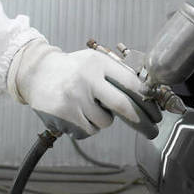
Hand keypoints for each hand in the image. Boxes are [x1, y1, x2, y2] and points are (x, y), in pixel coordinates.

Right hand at [9, 40, 158, 137]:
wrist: (36, 73)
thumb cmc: (73, 69)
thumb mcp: (95, 62)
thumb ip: (118, 74)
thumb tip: (149, 94)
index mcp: (98, 63)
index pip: (131, 83)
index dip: (148, 100)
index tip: (157, 112)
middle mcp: (86, 79)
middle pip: (123, 106)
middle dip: (142, 122)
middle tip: (152, 130)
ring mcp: (74, 99)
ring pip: (105, 122)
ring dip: (103, 120)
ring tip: (89, 107)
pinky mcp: (64, 116)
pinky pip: (88, 131)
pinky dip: (87, 127)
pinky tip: (76, 113)